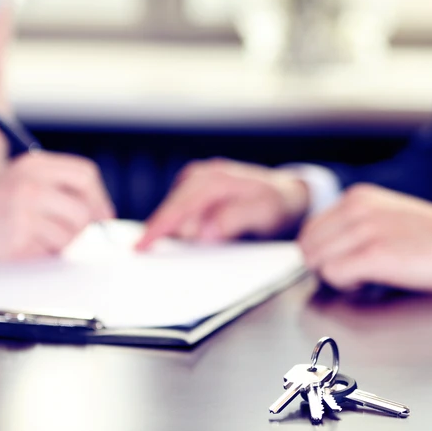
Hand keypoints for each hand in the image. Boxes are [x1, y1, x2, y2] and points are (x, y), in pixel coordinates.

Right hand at [0, 152, 114, 261]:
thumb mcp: (26, 178)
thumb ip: (63, 188)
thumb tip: (105, 214)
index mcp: (35, 165)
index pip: (85, 175)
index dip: (98, 197)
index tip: (102, 215)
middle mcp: (29, 185)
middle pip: (83, 212)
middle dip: (79, 228)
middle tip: (60, 230)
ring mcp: (21, 212)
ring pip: (69, 236)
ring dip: (58, 242)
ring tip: (34, 234)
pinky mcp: (15, 240)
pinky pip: (48, 253)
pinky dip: (41, 253)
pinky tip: (21, 243)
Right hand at [137, 159, 309, 249]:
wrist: (289, 195)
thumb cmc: (278, 205)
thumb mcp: (264, 213)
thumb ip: (235, 219)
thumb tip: (204, 232)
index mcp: (217, 179)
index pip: (180, 205)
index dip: (159, 226)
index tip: (142, 245)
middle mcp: (205, 175)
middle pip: (172, 206)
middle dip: (158, 231)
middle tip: (144, 255)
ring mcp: (200, 179)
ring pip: (175, 208)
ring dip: (169, 229)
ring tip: (159, 251)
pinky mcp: (199, 189)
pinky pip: (182, 208)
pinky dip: (179, 224)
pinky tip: (179, 240)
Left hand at [298, 184, 431, 292]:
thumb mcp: (389, 217)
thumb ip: (356, 226)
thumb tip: (326, 253)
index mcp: (358, 197)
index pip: (310, 231)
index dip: (323, 256)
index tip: (348, 266)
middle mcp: (356, 207)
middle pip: (308, 247)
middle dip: (325, 268)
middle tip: (356, 278)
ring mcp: (365, 229)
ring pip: (316, 261)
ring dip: (336, 278)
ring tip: (368, 279)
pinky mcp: (376, 253)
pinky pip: (334, 276)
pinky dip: (348, 287)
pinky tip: (376, 284)